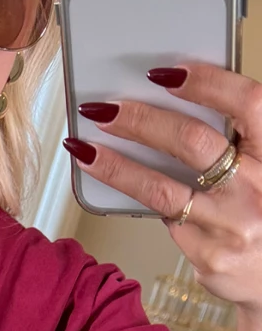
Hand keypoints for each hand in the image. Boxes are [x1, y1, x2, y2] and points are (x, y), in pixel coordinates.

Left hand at [64, 63, 261, 315]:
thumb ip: (234, 143)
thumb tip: (172, 107)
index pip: (247, 103)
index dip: (207, 82)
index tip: (165, 73)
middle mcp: (257, 189)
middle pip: (192, 142)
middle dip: (141, 120)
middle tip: (103, 109)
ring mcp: (232, 227)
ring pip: (162, 189)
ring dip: (117, 166)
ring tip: (85, 149)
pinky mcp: (209, 257)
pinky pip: (166, 221)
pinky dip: (141, 202)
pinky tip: (120, 187)